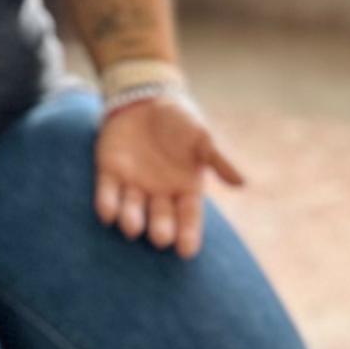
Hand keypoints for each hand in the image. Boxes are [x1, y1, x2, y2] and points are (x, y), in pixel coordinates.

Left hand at [92, 96, 244, 258]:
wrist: (145, 97)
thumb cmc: (180, 119)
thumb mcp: (201, 137)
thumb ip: (217, 160)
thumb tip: (242, 183)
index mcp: (185, 188)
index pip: (188, 217)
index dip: (188, 234)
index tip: (187, 252)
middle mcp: (159, 193)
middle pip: (160, 217)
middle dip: (160, 228)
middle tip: (161, 238)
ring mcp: (134, 184)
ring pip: (132, 209)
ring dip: (131, 219)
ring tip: (132, 228)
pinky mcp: (110, 173)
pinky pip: (108, 192)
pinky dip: (107, 203)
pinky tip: (107, 214)